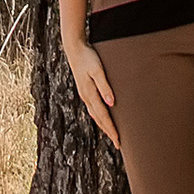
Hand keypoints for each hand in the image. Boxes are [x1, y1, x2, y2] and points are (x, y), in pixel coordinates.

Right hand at [65, 34, 119, 151]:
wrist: (74, 49)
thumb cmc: (88, 58)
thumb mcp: (97, 71)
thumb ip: (104, 86)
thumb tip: (111, 103)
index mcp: (90, 94)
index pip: (103, 116)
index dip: (111, 129)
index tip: (118, 141)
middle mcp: (86, 97)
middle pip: (99, 119)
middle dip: (109, 132)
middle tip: (118, 144)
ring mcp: (85, 95)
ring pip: (96, 115)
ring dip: (104, 126)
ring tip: (112, 134)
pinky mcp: (85, 90)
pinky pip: (93, 108)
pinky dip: (99, 117)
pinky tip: (101, 118)